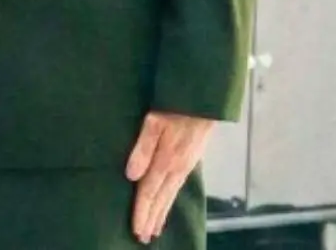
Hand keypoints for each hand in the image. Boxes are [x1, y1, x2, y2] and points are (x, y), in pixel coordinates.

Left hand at [125, 111, 213, 243]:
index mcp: (166, 161)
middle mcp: (176, 168)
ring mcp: (184, 166)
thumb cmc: (176, 106)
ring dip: (160, 214)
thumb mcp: (154, 122)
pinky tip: (166, 205)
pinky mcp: (189, 161)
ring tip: (153, 230)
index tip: (136, 230)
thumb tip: (131, 176)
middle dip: (150, 220)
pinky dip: (170, 201)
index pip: (149, 193)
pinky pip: (177, 188)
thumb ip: (142, 148)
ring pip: (170, 196)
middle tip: (142, 238)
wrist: (204, 100)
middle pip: (160, 200)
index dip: (141, 212)